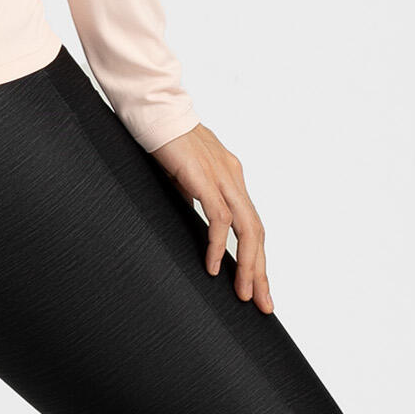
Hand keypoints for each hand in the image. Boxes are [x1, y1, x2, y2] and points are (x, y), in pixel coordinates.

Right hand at [149, 121, 273, 311]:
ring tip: (243, 293)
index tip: (256, 285)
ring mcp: (222, 177)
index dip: (256, 257)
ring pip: (247, 229)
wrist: (153, 110)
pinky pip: (219, 218)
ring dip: (247, 265)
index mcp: (230, 177)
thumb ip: (195, 196)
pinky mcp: (204, 178)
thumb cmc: (163, 139)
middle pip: (257, 232)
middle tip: (262, 302)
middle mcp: (233, 178)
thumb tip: (197, 217)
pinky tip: (214, 266)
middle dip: (260, 271)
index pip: (251, 224)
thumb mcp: (184, 176)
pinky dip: (218, 245)